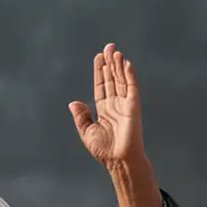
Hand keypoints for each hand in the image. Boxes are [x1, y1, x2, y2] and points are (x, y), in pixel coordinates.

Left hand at [68, 43, 144, 166]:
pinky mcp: (133, 107)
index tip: (98, 57)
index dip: (100, 71)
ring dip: (118, 65)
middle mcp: (114, 104)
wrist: (118, 160)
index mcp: (103, 109)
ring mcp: (124, 104)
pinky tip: (126, 64)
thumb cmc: (104, 150)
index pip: (101, 85)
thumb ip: (81, 117)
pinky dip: (129, 75)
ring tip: (115, 51)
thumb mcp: (87, 132)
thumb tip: (73, 102)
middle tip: (108, 46)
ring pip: (121, 80)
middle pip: (112, 79)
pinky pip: (131, 88)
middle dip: (109, 63)